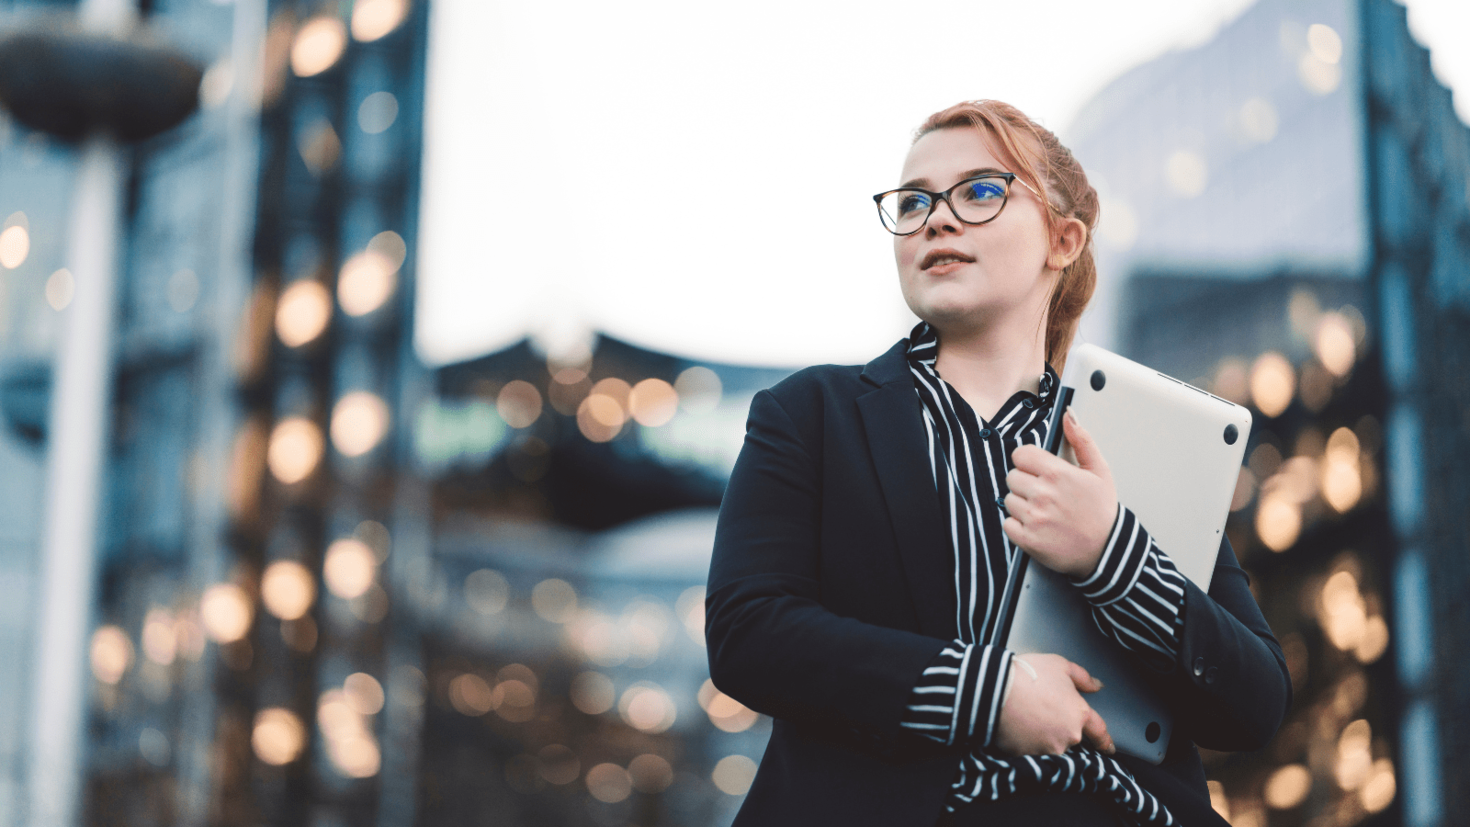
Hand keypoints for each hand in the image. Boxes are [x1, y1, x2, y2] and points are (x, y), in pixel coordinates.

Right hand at [992, 654, 1114, 755]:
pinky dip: (1025, 741)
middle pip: (1069, 736)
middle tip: (1041, 710)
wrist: (994, 689)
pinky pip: (1029, 750)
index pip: (1099, 732)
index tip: (1107, 747)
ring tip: (1026, 715)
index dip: (1105, 741)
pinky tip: (1016, 725)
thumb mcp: (1059, 665)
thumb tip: (1096, 686)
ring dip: (1042, 734)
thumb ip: (1082, 677)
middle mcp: (1067, 736)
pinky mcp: (1026, 755)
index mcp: (1079, 714)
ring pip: (1050, 744)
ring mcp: (1047, 748)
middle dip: (1059, 727)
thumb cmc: (1027, 674)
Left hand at [1003, 411, 1116, 578]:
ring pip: (1008, 499)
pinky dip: (1018, 526)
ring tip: (1044, 512)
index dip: (1028, 461)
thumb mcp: (1100, 471)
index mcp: (1058, 474)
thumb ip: (1082, 440)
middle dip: (1025, 483)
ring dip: (1021, 505)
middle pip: (1012, 476)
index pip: (1021, 454)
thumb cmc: (1102, 512)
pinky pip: (1007, 523)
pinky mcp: (1027, 539)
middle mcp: (1043, 494)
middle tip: (1044, 494)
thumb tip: (1068, 416)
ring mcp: (1034, 518)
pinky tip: (1037, 526)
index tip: (1037, 469)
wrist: (1106, 551)